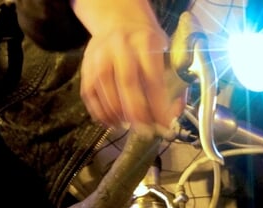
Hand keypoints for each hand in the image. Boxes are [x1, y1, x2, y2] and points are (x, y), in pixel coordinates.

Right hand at [74, 0, 180, 130]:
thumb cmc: (148, 43)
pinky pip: (90, 93)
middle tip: (145, 131)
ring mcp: (99, 55)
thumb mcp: (167, 53)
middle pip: (126, 84)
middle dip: (137, 113)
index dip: (158, 105)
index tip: (164, 124)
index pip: (152, 78)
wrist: (119, 21)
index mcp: (145, 43)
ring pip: (105, 91)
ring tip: (129, 127)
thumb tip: (174, 114)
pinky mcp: (86, 65)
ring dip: (117, 115)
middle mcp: (120, 47)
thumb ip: (176, 83)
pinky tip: (111, 121)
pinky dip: (100, 112)